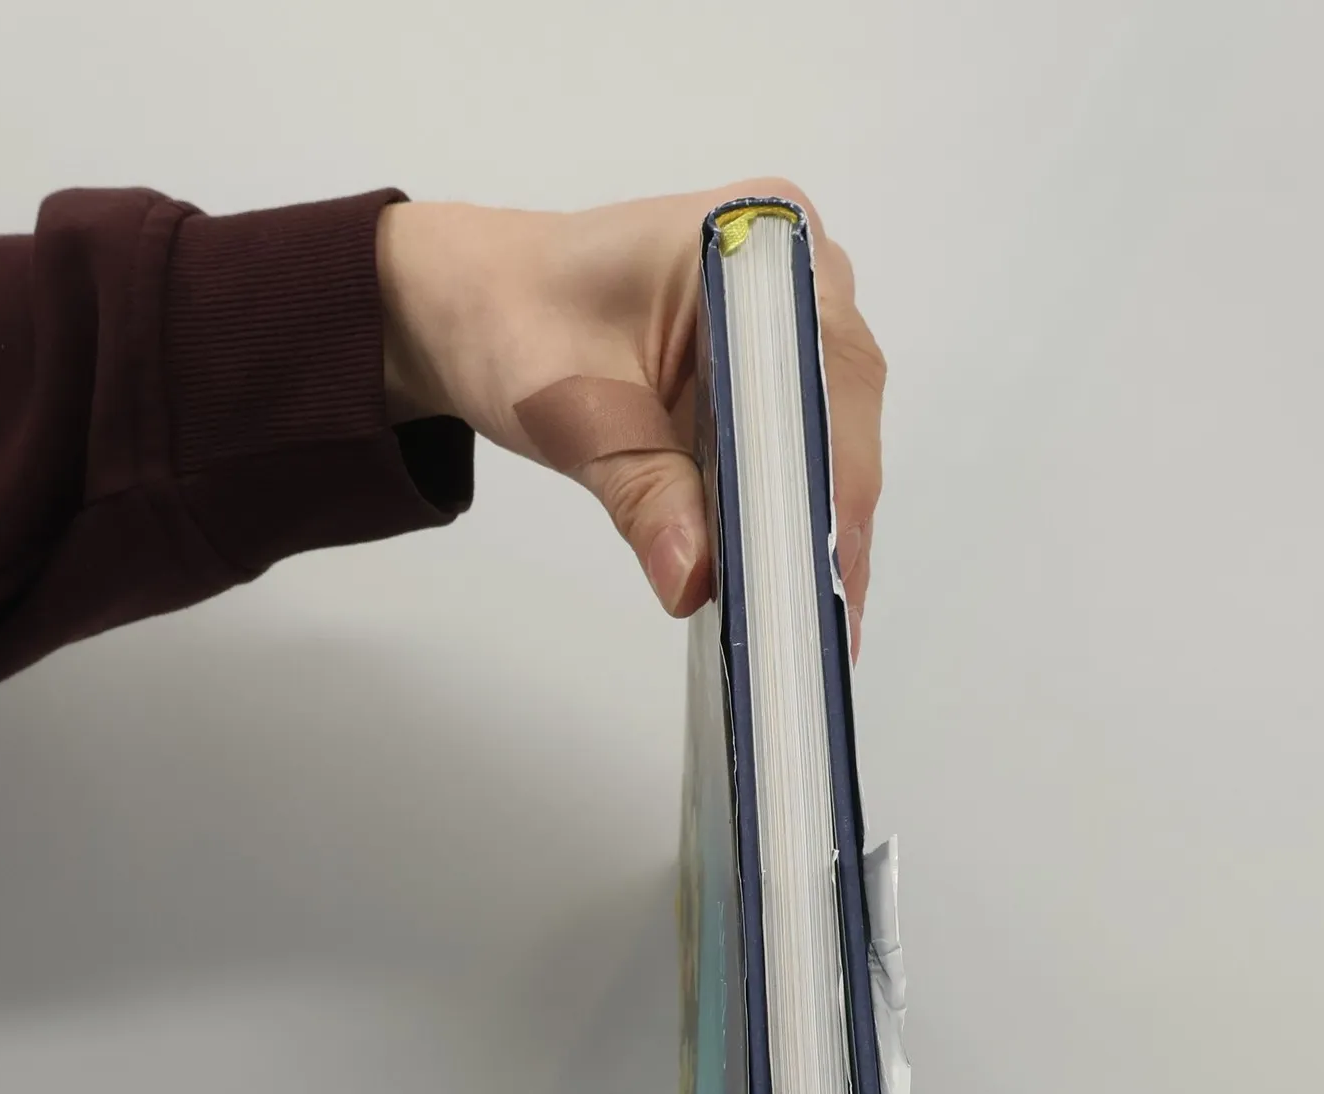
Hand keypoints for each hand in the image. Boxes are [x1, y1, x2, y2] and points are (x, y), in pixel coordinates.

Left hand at [376, 179, 884, 654]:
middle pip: (843, 412)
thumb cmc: (516, 323)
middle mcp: (800, 270)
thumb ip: (642, 493)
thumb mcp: (574, 412)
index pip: (821, 372)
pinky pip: (804, 453)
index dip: (829, 478)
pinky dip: (789, 518)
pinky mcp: (779, 374)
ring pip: (834, 441)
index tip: (819, 569)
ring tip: (808, 623)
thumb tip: (695, 581)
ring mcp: (798, 322)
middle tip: (821, 624)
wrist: (480, 304)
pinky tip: (782, 585)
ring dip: (816, 530)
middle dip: (829, 519)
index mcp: (755, 237)